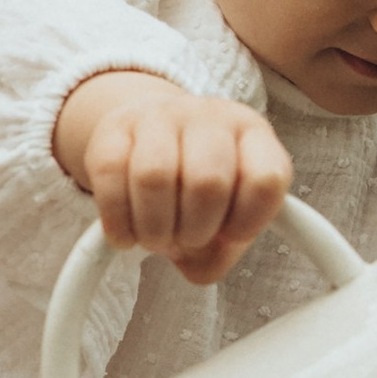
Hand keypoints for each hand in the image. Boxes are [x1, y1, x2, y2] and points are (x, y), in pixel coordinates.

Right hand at [53, 73, 292, 285]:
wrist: (149, 138)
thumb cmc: (195, 187)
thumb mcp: (227, 217)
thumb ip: (225, 250)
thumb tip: (202, 261)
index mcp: (253, 136)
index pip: (265, 180)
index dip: (248, 222)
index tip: (229, 236)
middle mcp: (210, 117)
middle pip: (207, 183)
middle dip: (194, 231)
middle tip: (185, 240)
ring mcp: (160, 115)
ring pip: (154, 177)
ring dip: (154, 229)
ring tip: (156, 237)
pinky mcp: (113, 127)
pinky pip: (111, 177)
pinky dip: (118, 222)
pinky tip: (127, 233)